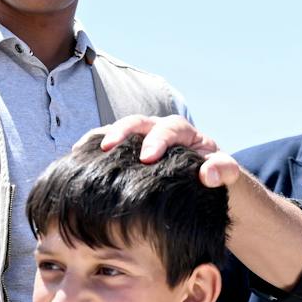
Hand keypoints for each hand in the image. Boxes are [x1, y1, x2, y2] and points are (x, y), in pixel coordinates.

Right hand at [93, 113, 248, 189]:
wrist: (204, 179)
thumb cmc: (214, 174)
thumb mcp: (225, 172)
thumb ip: (223, 170)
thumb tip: (208, 174)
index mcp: (182, 132)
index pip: (168, 129)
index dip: (157, 140)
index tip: (147, 158)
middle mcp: (158, 129)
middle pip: (137, 122)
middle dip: (122, 133)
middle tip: (107, 148)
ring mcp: (140, 138)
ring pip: (118, 129)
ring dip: (100, 138)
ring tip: (81, 151)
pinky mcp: (127, 150)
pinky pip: (107, 143)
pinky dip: (92, 148)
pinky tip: (77, 160)